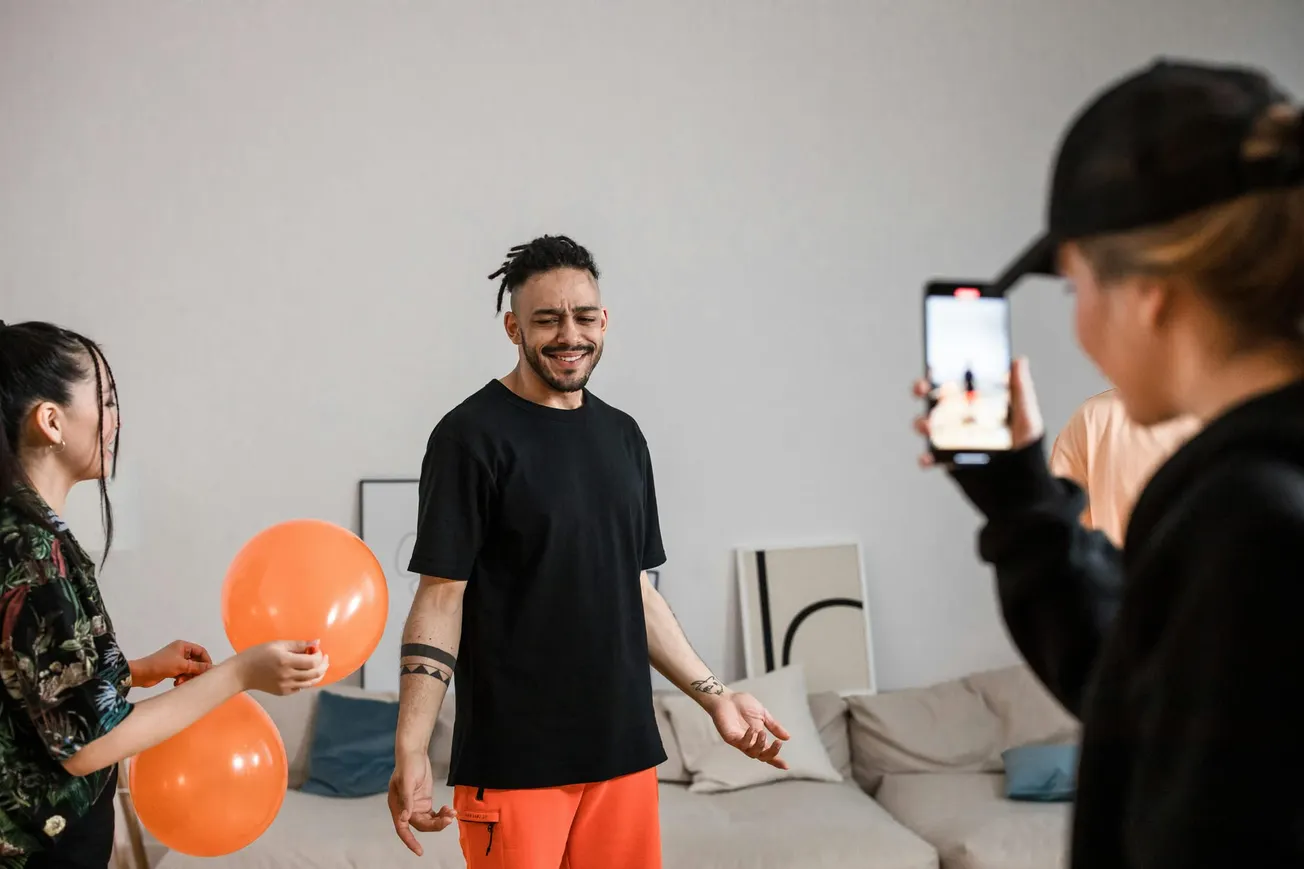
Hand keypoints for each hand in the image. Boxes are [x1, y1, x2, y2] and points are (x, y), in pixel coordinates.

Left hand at [132, 640, 212, 688]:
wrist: (141, 674)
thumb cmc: (160, 665)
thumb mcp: (182, 666)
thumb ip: (198, 667)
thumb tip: (211, 668)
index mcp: (183, 646)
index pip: (201, 652)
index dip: (206, 661)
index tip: (208, 671)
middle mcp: (180, 652)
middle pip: (196, 661)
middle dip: (195, 671)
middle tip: (194, 679)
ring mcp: (176, 661)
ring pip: (189, 669)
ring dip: (187, 676)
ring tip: (180, 682)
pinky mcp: (171, 669)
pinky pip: (182, 674)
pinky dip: (181, 679)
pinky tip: (176, 683)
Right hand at [232, 640, 328, 694]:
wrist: (241, 673)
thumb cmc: (258, 654)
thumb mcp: (277, 644)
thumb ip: (298, 645)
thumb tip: (316, 642)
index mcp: (286, 661)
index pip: (313, 661)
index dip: (320, 656)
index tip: (318, 650)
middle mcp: (287, 675)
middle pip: (315, 673)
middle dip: (323, 665)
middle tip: (325, 658)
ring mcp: (286, 686)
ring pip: (311, 683)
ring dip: (318, 674)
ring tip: (320, 666)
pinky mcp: (283, 692)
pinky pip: (301, 687)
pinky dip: (307, 680)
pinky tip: (306, 673)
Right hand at [389, 750, 454, 855]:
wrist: (414, 753)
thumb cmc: (408, 765)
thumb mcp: (407, 781)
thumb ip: (406, 800)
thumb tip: (404, 818)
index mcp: (397, 806)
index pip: (402, 828)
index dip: (409, 841)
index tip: (419, 851)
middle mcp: (405, 809)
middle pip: (420, 825)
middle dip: (435, 825)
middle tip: (448, 819)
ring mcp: (416, 806)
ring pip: (429, 821)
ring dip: (441, 820)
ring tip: (452, 812)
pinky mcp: (424, 801)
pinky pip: (433, 814)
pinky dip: (442, 814)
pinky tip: (449, 809)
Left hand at [708, 691, 790, 768]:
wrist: (726, 697)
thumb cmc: (742, 704)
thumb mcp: (763, 714)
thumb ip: (774, 726)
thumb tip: (787, 737)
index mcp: (758, 737)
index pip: (768, 752)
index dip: (777, 760)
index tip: (786, 766)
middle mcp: (749, 742)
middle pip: (762, 756)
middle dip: (771, 753)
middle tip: (778, 743)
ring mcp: (739, 741)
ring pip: (752, 753)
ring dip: (760, 745)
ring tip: (762, 733)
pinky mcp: (730, 737)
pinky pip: (741, 743)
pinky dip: (748, 738)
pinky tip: (752, 729)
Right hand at [913, 356, 1044, 467]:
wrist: (1023, 491)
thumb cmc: (1028, 452)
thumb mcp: (1028, 418)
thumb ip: (1022, 391)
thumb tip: (1019, 361)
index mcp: (979, 405)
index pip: (958, 384)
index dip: (942, 373)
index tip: (935, 366)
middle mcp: (963, 420)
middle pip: (936, 401)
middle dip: (923, 391)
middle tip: (921, 388)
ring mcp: (954, 441)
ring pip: (930, 427)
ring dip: (922, 423)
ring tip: (926, 425)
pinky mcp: (950, 462)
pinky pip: (932, 457)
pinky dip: (925, 457)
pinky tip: (928, 456)